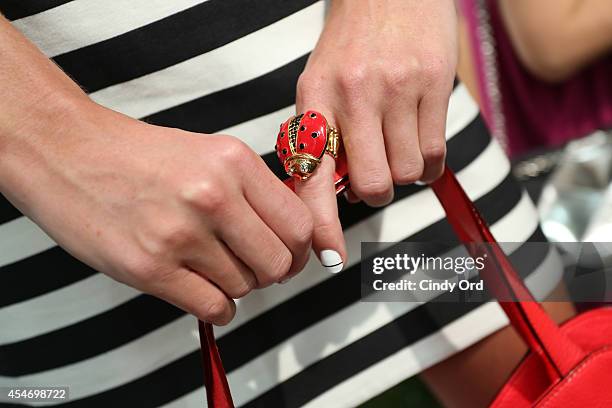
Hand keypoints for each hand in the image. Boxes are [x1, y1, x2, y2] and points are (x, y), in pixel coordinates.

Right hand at [0, 99, 312, 324]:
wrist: (70, 153)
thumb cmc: (139, 156)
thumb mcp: (209, 153)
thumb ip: (252, 191)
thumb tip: (291, 234)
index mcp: (234, 162)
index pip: (299, 224)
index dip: (300, 249)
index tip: (290, 255)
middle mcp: (214, 196)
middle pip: (278, 262)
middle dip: (273, 273)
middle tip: (256, 268)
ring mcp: (181, 234)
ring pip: (245, 287)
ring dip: (236, 286)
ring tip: (212, 268)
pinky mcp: (150, 268)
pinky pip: (213, 307)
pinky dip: (217, 307)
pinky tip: (204, 291)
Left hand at [294, 0, 456, 270]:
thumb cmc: (351, 47)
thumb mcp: (320, 86)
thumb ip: (324, 140)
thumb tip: (335, 197)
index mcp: (315, 99)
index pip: (314, 175)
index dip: (321, 225)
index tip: (330, 259)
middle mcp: (353, 96)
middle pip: (371, 186)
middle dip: (375, 190)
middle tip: (375, 169)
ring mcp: (396, 89)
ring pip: (407, 174)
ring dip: (404, 172)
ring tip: (396, 141)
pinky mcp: (434, 84)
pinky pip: (435, 155)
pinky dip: (428, 162)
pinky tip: (417, 137)